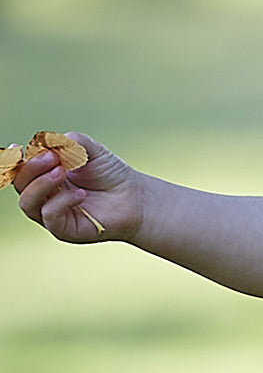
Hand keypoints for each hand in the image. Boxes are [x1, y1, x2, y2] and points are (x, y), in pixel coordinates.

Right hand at [14, 132, 139, 242]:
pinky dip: (60, 202)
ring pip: (28, 203)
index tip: (19, 147)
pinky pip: (49, 217)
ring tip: (62, 171)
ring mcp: (53, 215)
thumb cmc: (112, 175)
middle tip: (53, 157)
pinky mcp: (65, 230)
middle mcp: (44, 197)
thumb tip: (49, 142)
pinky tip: (81, 194)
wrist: (136, 198)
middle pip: (20, 184)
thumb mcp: (92, 150)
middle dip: (31, 168)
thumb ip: (71, 142)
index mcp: (45, 177)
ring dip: (41, 184)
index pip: (20, 170)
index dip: (15, 161)